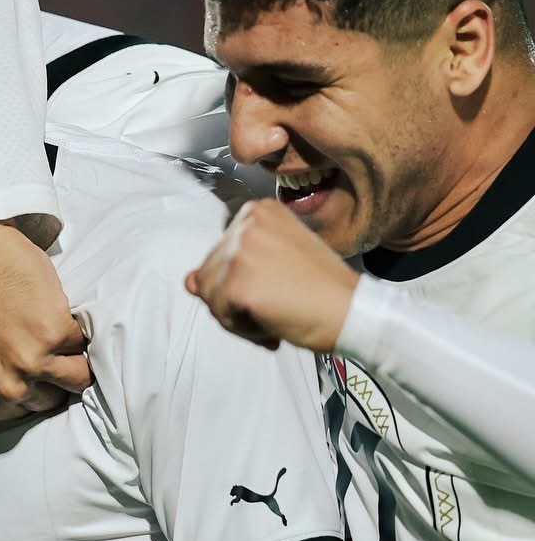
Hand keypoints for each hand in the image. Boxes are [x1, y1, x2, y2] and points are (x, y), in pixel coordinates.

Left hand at [0, 221, 91, 418]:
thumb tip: (14, 405)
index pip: (28, 413)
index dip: (36, 387)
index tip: (32, 368)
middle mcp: (3, 389)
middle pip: (54, 399)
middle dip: (55, 374)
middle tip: (43, 345)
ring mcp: (28, 366)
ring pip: (78, 378)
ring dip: (73, 355)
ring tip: (53, 333)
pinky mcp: (51, 339)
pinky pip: (82, 346)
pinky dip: (74, 330)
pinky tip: (52, 313)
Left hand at [185, 197, 358, 352]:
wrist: (352, 311)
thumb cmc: (323, 290)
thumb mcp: (273, 266)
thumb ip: (229, 269)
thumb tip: (188, 281)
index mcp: (259, 210)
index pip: (220, 254)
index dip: (244, 280)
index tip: (278, 285)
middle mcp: (247, 222)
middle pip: (210, 273)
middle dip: (237, 299)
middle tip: (279, 304)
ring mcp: (241, 250)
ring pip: (211, 296)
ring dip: (239, 316)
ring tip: (276, 313)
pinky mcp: (237, 281)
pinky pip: (220, 315)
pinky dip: (244, 329)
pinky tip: (273, 323)